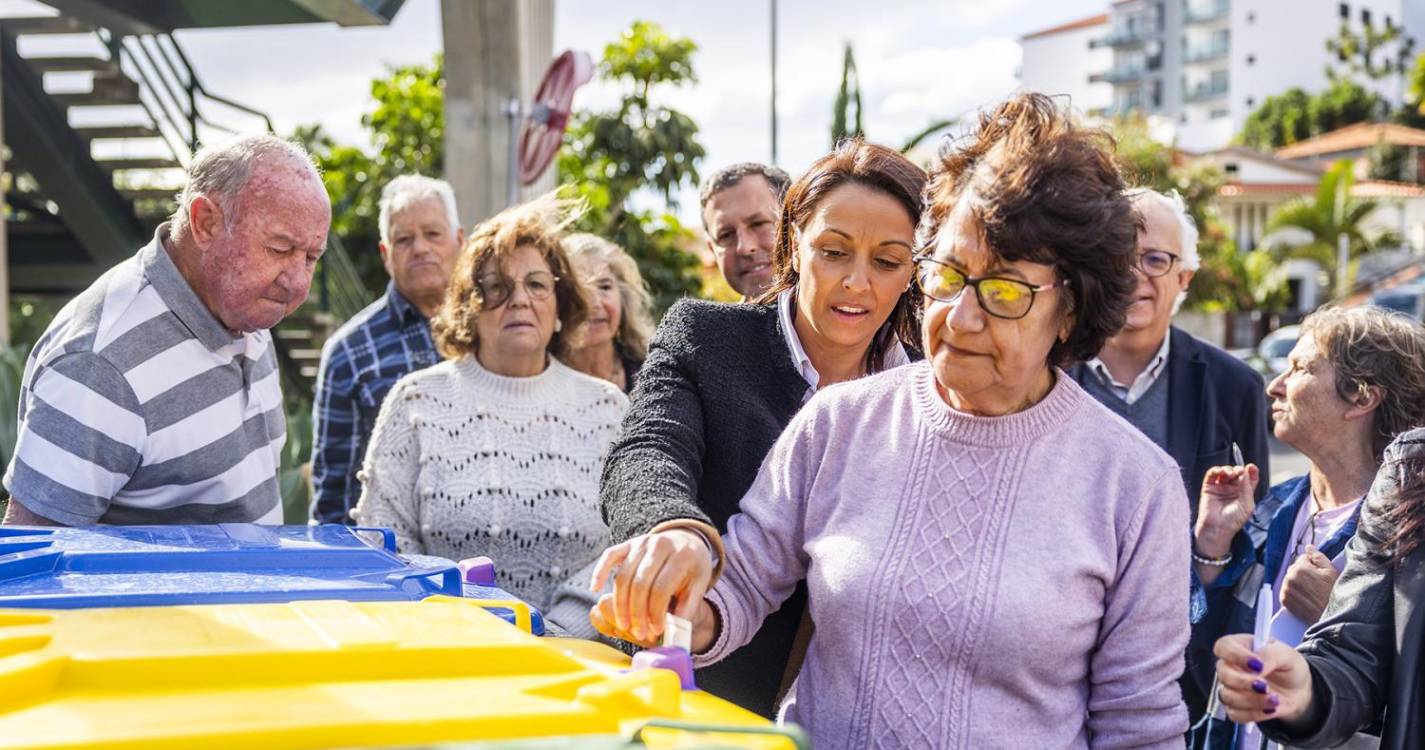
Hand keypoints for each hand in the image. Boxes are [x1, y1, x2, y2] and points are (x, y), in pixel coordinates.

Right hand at [587, 529, 715, 644]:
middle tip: (637, 633)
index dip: (656, 613)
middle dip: (636, 613)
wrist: (686, 540)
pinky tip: (595, 589)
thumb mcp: (700, 584)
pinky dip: (600, 572)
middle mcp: (660, 544)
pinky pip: (609, 556)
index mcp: (682, 555)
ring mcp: (642, 542)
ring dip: (620, 604)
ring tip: (623, 624)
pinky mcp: (628, 543)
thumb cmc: (692, 567)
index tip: (655, 630)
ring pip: (623, 575)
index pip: (662, 589)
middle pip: (640, 584)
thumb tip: (673, 629)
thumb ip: (688, 606)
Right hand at [1195, 463, 1258, 556]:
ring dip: (1227, 469)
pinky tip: (1219, 471)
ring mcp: (1220, 487)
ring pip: (1225, 471)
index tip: (1251, 467)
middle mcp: (1233, 489)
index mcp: (1244, 493)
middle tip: (1238, 472)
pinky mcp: (1209, 487)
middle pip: (1237, 473)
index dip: (1251, 471)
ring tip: (1228, 473)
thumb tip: (1245, 471)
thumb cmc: (1233, 520)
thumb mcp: (1247, 504)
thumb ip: (1246, 487)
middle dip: (1238, 469)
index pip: (1249, 478)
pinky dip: (1215, 470)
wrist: (1217, 528)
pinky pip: (1212, 474)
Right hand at [1214, 634, 1313, 724]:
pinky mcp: (1236, 707)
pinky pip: (1235, 714)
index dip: (1235, 655)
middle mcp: (1231, 666)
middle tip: (1265, 686)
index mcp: (1240, 647)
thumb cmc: (1289, 667)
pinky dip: (1254, 714)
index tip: (1257, 664)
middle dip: (1243, 682)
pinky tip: (1270, 709)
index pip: (1223, 647)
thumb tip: (1257, 666)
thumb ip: (1271, 655)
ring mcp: (1231, 688)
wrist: (1298, 691)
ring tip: (1275, 700)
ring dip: (1252, 700)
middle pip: (1223, 674)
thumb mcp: (1287, 655)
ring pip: (1227, 696)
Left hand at [1280, 545, 1339, 623]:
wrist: (1331, 618)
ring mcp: (1285, 590)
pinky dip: (1294, 591)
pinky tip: (1306, 596)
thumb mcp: (1331, 572)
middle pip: (1295, 568)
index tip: (1320, 573)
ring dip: (1299, 582)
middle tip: (1318, 583)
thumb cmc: (1334, 594)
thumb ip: (1318, 557)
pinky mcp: (1284, 601)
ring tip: (1313, 591)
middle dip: (1305, 573)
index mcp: (1300, 568)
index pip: (1303, 558)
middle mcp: (1289, 578)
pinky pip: (1287, 590)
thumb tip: (1309, 547)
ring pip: (1291, 579)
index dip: (1313, 565)